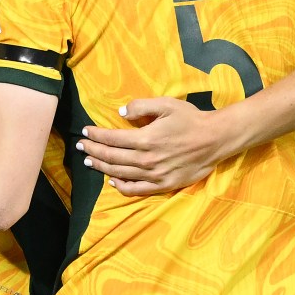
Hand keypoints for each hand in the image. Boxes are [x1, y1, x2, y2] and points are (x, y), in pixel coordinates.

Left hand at [75, 96, 227, 194]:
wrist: (214, 140)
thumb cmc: (190, 119)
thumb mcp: (166, 104)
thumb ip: (141, 106)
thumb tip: (120, 114)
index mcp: (146, 138)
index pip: (112, 139)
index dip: (95, 135)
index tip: (85, 132)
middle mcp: (146, 159)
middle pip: (111, 157)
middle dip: (93, 151)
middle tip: (80, 146)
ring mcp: (154, 175)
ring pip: (120, 173)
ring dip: (101, 167)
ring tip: (89, 162)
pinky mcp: (162, 185)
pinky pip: (136, 189)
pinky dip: (121, 186)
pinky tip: (113, 181)